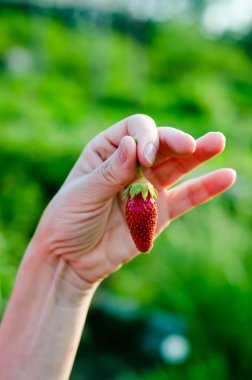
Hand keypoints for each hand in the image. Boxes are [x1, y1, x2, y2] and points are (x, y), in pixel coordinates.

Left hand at [33, 114, 235, 286]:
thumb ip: (110, 171)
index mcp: (108, 150)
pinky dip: (206, 188)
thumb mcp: (83, 193)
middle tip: (190, 145)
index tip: (144, 157)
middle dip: (176, 141)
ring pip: (178, 167)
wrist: (71, 258)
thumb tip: (132, 143)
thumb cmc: (68, 220)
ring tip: (218, 142)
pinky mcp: (160, 212)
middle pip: (162, 144)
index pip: (135, 129)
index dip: (145, 137)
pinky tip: (226, 176)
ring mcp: (149, 187)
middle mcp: (133, 164)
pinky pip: (186, 197)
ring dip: (199, 154)